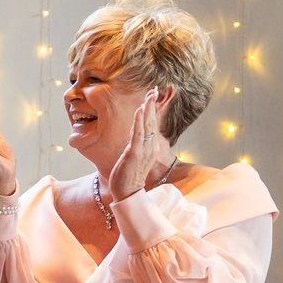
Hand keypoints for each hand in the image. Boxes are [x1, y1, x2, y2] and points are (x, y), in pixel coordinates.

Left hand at [105, 87, 174, 201]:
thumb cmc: (129, 176)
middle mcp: (149, 146)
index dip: (151, 110)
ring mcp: (143, 150)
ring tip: (149, 95)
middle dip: (152, 104)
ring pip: (146, 125)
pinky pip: (137, 135)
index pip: (151, 124)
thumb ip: (136, 145)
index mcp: (149, 146)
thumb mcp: (134, 157)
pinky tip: (139, 111)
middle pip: (151, 121)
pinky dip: (138, 121)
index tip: (152, 95)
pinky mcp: (134, 154)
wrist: (128, 193)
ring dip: (147, 109)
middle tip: (154, 89)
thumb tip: (135, 136)